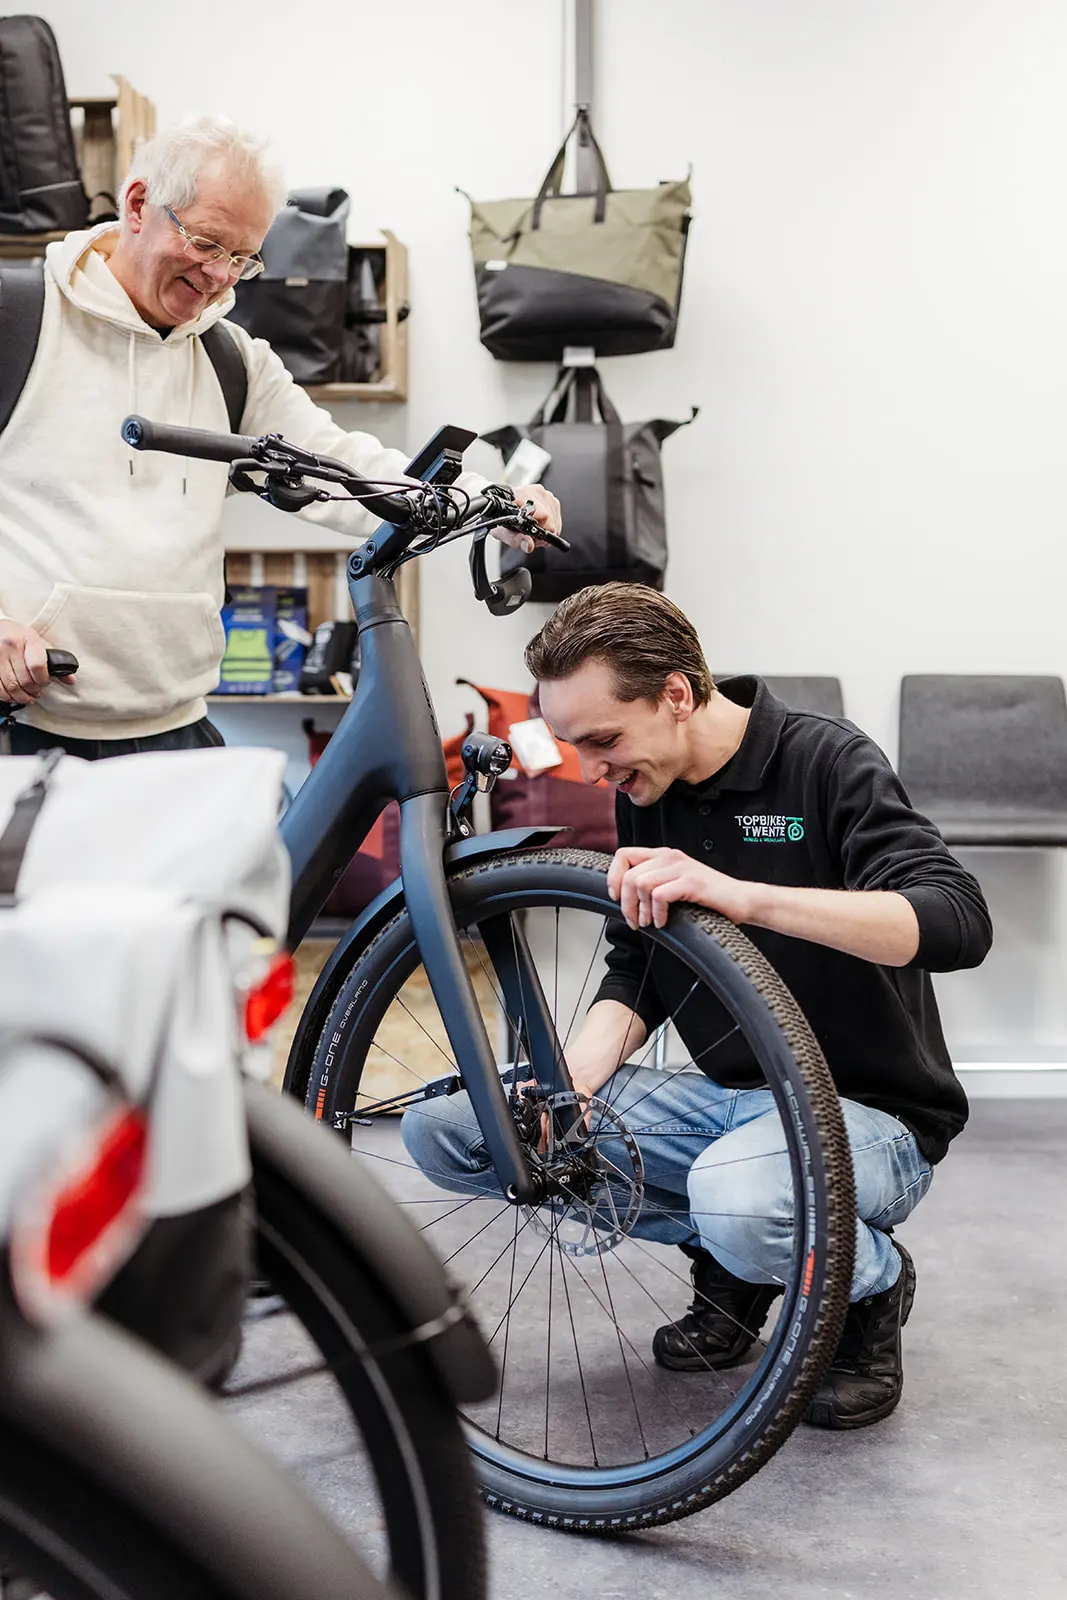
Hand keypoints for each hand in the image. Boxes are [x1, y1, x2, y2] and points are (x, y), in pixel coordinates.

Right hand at [0, 621, 69, 705]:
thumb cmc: (20, 637)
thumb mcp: (39, 644)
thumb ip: (55, 661)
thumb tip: (71, 680)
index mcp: (28, 639)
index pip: (38, 666)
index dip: (43, 680)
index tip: (45, 682)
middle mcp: (11, 646)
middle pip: (25, 680)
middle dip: (34, 691)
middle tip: (37, 692)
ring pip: (11, 687)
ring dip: (21, 697)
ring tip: (27, 696)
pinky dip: (7, 696)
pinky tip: (13, 695)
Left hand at [493, 482, 561, 553]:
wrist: (497, 504)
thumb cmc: (498, 516)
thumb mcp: (501, 532)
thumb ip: (515, 540)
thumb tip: (528, 545)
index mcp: (521, 498)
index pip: (544, 516)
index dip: (541, 532)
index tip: (533, 538)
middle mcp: (534, 492)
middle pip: (551, 518)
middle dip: (544, 531)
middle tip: (530, 535)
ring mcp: (542, 492)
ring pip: (555, 516)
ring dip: (548, 527)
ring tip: (533, 528)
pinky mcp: (548, 495)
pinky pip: (556, 513)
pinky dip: (550, 521)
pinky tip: (538, 522)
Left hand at [606, 846, 755, 929]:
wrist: (742, 900)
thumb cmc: (709, 897)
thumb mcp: (675, 884)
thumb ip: (653, 882)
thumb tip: (622, 897)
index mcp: (663, 855)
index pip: (623, 854)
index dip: (613, 877)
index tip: (616, 898)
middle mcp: (670, 856)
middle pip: (628, 874)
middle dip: (625, 903)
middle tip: (634, 921)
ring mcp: (682, 868)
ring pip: (640, 883)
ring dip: (640, 909)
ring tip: (649, 922)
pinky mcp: (692, 882)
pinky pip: (659, 895)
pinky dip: (657, 913)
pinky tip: (663, 922)